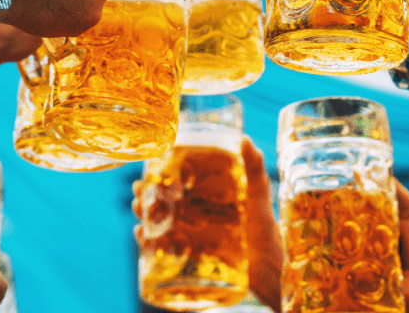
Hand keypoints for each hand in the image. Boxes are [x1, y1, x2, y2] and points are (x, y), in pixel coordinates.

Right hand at [131, 137, 282, 312]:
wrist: (270, 269)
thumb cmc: (265, 229)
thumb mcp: (258, 195)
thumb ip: (254, 168)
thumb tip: (246, 139)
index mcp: (207, 199)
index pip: (178, 184)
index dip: (161, 176)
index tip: (149, 168)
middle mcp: (195, 217)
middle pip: (162, 203)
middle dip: (146, 196)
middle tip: (137, 191)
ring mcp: (190, 238)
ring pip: (159, 224)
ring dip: (144, 217)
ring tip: (138, 212)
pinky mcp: (189, 259)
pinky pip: (162, 251)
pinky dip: (149, 244)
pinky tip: (142, 237)